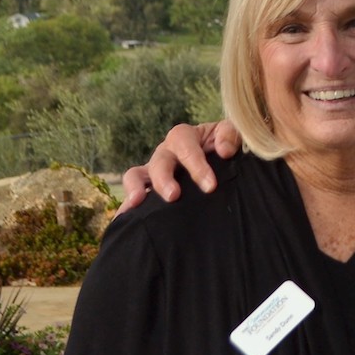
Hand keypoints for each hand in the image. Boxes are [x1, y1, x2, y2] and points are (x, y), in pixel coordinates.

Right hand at [117, 121, 241, 214]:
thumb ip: (230, 136)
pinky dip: (127, 207)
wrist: (219, 162)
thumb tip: (224, 150)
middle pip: (159, 162)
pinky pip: (133, 196)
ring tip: (137, 202)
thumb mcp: (230, 134)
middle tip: (173, 196)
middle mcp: (166, 153)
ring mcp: (154, 171)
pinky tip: (124, 220)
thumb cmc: (223, 147)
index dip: (196, 165)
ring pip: (136, 175)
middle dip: (164, 179)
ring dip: (135, 188)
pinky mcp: (149, 189)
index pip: (185, 146)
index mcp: (184, 137)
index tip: (210, 186)